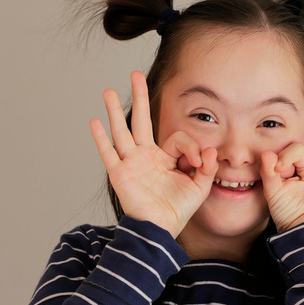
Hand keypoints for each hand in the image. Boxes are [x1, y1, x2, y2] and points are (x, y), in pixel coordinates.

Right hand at [89, 71, 217, 237]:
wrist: (160, 230)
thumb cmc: (177, 210)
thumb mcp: (199, 187)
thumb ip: (207, 167)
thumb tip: (209, 149)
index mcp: (165, 158)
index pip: (177, 138)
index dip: (191, 147)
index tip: (198, 163)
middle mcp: (146, 156)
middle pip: (142, 121)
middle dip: (141, 97)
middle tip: (136, 74)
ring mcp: (131, 163)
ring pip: (122, 132)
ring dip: (115, 111)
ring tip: (109, 91)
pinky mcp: (120, 174)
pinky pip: (108, 153)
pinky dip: (101, 138)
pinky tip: (94, 121)